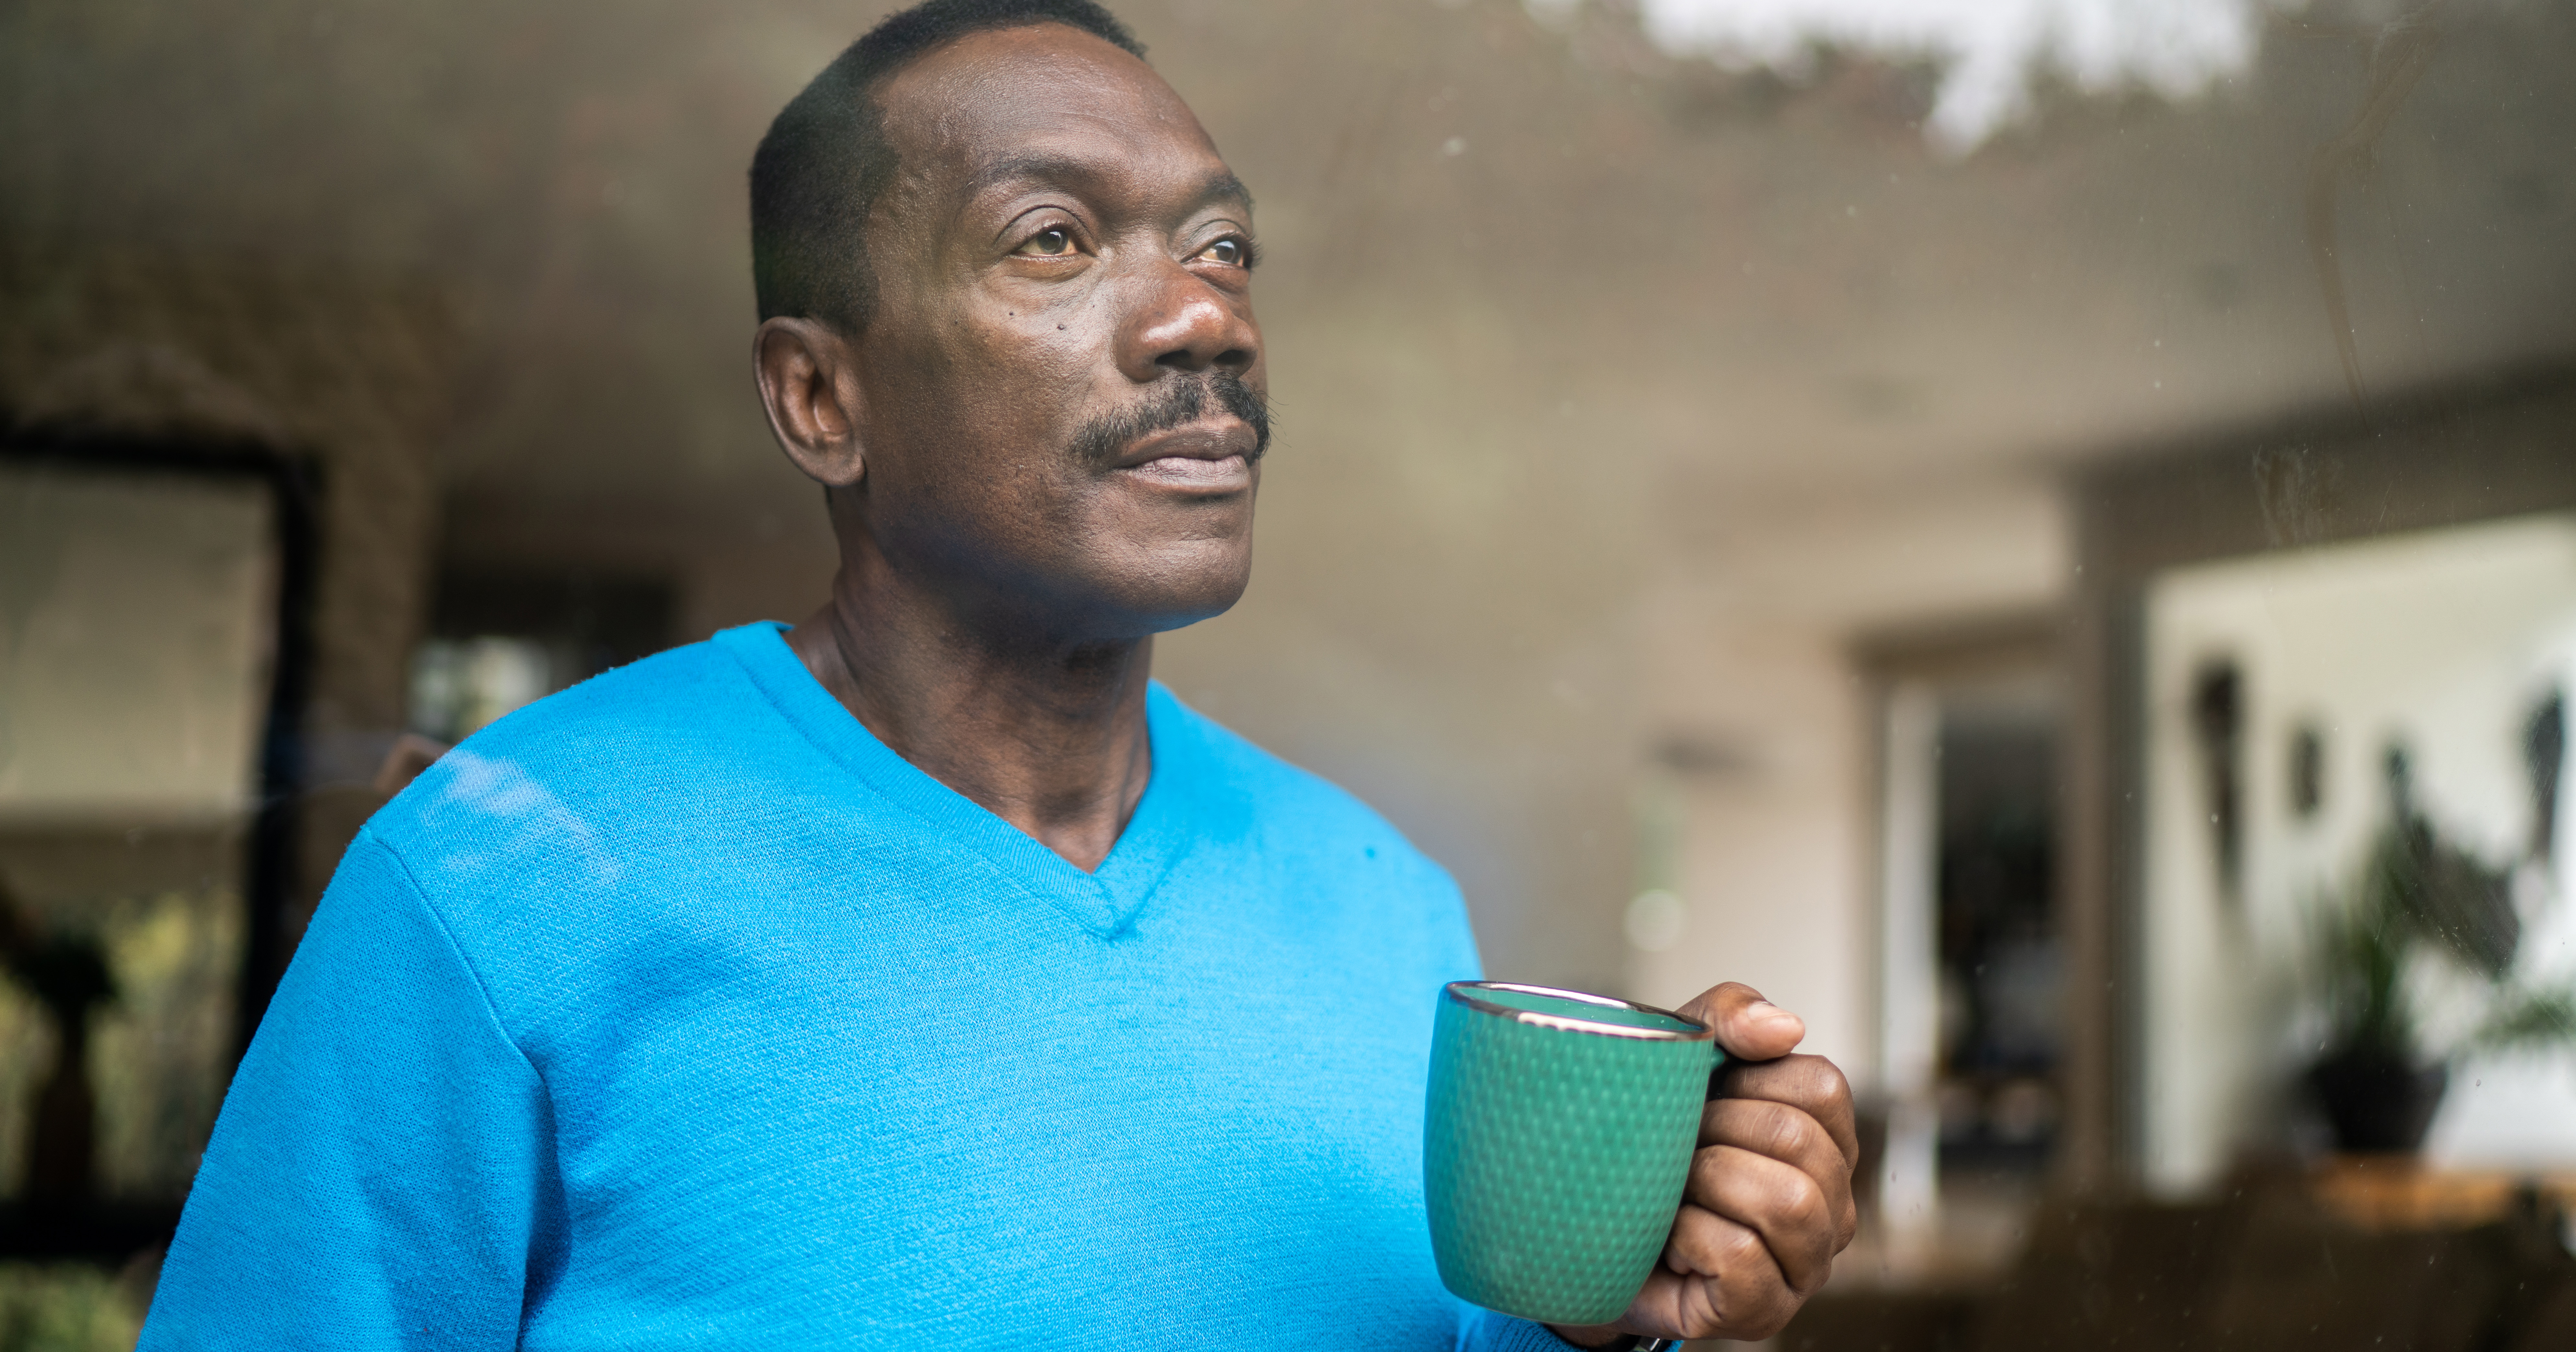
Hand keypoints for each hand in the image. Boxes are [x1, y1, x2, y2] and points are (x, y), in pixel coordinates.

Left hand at [1548, 983, 1858, 1346]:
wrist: (1578, 1228)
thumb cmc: (1643, 1143)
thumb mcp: (1676, 1060)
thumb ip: (1728, 1017)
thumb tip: (1787, 1026)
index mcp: (1825, 1141)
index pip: (1824, 1087)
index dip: (1748, 1081)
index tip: (1703, 1099)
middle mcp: (1833, 1206)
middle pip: (1799, 1141)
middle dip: (1715, 1131)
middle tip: (1677, 1149)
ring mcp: (1806, 1266)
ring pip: (1787, 1203)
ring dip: (1706, 1183)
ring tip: (1674, 1192)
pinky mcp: (1765, 1311)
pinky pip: (1739, 1256)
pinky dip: (1688, 1237)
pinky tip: (1670, 1239)